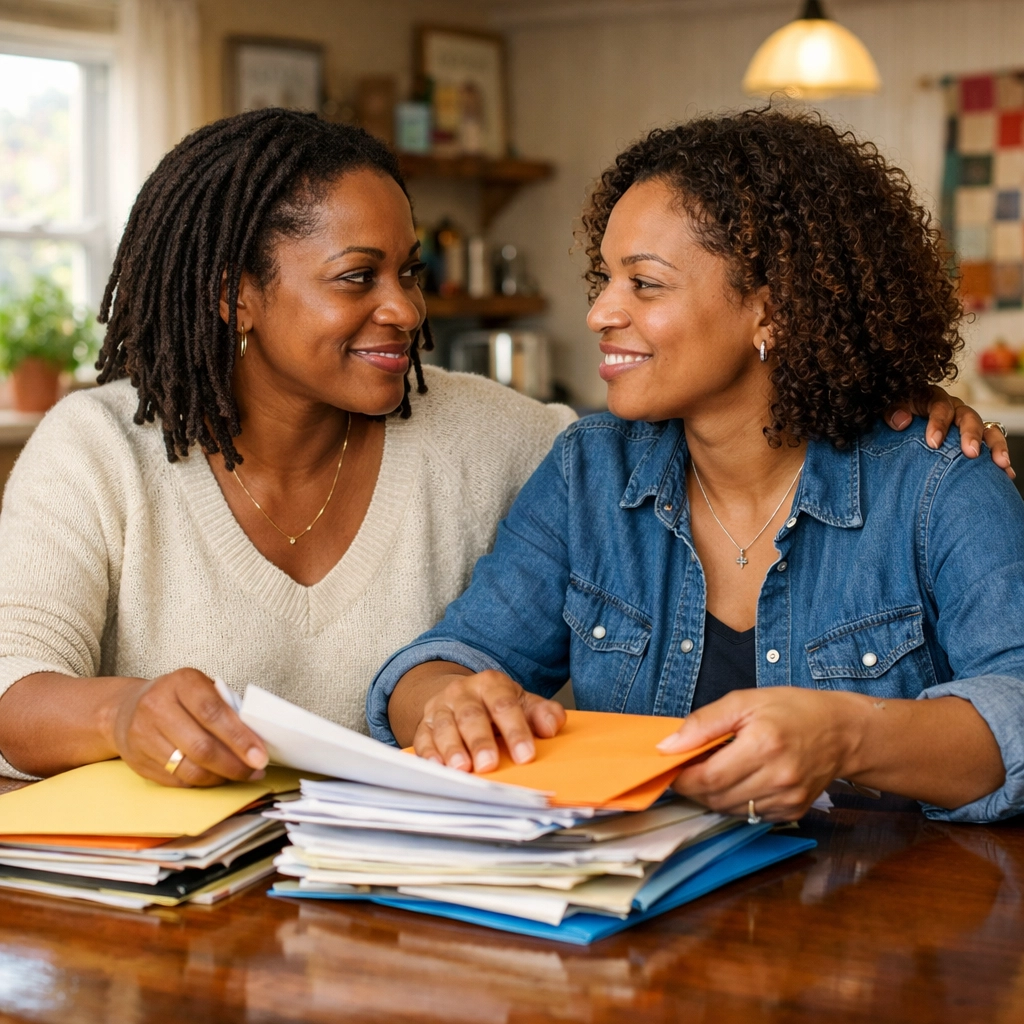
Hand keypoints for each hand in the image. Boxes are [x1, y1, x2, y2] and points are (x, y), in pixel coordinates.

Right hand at [110, 668, 267, 786]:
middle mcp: (157, 707)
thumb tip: (256, 737)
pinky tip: (215, 777)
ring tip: (239, 774)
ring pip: (189, 768)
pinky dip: (201, 782)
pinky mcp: (137, 761)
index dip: (240, 737)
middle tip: (255, 771)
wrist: (127, 708)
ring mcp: (143, 735)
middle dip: (234, 764)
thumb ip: (226, 707)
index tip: (260, 755)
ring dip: (220, 777)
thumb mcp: (202, 689)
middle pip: (201, 746)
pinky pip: (177, 780)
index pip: (213, 712)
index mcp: (181, 683)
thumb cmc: (177, 697)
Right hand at [413, 670, 565, 772]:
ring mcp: (440, 708)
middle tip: (489, 764)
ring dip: (452, 749)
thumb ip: (541, 713)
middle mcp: (462, 692)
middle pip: (471, 716)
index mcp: (491, 683)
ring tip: (462, 769)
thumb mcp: (521, 703)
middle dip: (480, 741)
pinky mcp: (423, 725)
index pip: (504, 705)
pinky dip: (429, 754)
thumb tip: (552, 726)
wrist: (460, 696)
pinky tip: (438, 768)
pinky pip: (423, 739)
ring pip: (444, 727)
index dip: (515, 730)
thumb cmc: (496, 705)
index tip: (525, 755)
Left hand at [657, 687, 860, 820]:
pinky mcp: (793, 811)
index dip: (682, 777)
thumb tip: (668, 746)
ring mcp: (787, 799)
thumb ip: (703, 723)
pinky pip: (749, 815)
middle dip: (693, 787)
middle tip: (690, 767)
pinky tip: (739, 780)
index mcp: (763, 745)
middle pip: (715, 798)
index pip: (707, 778)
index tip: (673, 767)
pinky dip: (735, 801)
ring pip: (729, 810)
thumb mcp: (743, 701)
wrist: (842, 731)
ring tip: (715, 770)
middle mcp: (777, 777)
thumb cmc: (792, 710)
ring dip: (712, 795)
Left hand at [887, 387, 1013, 478]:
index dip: (938, 423)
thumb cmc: (896, 416)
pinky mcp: (974, 438)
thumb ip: (892, 411)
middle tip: (970, 453)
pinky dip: (999, 458)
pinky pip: (991, 445)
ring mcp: (966, 424)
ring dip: (994, 446)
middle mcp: (954, 409)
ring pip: (986, 429)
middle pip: (968, 417)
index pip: (940, 406)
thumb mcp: (890, 409)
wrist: (899, 426)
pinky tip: (1006, 474)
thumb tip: (901, 421)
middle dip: (970, 435)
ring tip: (1000, 463)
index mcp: (932, 398)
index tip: (933, 443)